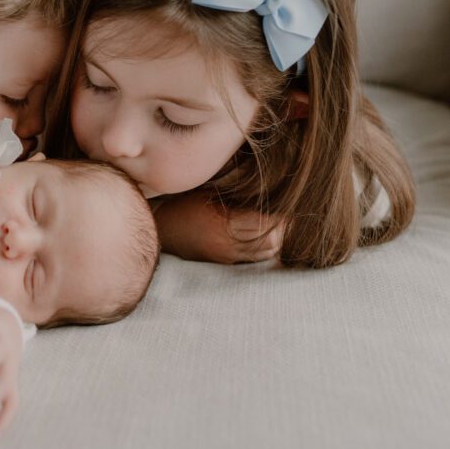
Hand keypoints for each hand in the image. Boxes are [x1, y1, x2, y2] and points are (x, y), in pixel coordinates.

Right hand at [156, 194, 283, 263]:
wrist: (159, 229)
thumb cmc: (181, 204)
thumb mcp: (208, 192)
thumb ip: (236, 193)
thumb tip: (268, 186)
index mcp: (224, 225)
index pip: (265, 222)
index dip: (282, 214)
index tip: (289, 202)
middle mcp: (228, 245)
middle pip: (272, 241)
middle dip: (285, 227)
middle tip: (290, 212)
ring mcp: (227, 256)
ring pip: (266, 253)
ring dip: (278, 239)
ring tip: (282, 223)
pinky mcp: (225, 262)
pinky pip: (255, 258)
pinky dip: (267, 248)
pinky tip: (268, 235)